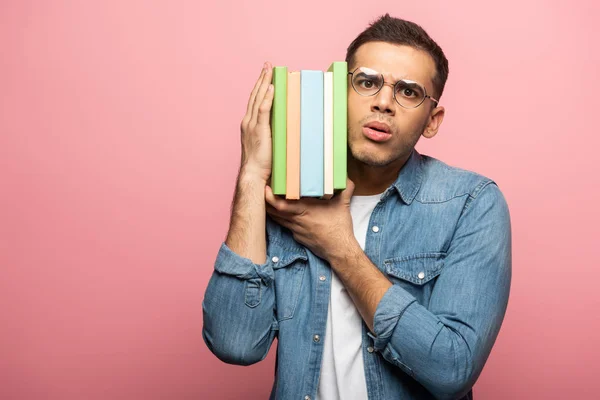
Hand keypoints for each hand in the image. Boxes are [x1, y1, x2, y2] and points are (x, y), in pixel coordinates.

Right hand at [239, 62, 274, 182]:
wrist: (252, 174)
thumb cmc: (261, 163)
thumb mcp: (267, 144)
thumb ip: (273, 133)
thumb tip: (286, 126)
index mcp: (249, 124)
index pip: (254, 101)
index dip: (260, 86)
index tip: (265, 75)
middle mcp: (248, 121)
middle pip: (255, 95)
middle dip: (261, 79)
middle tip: (267, 65)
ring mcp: (252, 125)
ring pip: (257, 99)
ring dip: (264, 83)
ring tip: (269, 70)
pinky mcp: (259, 130)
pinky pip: (262, 110)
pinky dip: (266, 97)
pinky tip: (271, 87)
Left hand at [265, 179, 357, 261]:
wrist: (339, 250)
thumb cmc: (339, 228)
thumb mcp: (343, 205)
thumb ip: (345, 188)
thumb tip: (344, 176)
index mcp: (305, 210)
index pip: (281, 205)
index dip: (270, 197)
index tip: (266, 188)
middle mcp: (297, 220)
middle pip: (274, 211)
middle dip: (266, 201)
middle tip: (263, 190)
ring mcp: (295, 230)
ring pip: (278, 219)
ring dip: (272, 210)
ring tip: (268, 198)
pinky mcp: (297, 236)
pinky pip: (285, 225)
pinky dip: (281, 218)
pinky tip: (281, 212)